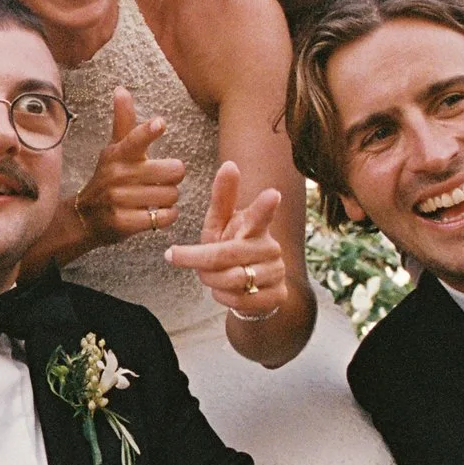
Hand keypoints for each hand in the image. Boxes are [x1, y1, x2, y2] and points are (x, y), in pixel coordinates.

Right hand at [73, 87, 185, 243]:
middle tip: (160, 181)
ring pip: (171, 195)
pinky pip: (163, 217)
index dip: (149, 131)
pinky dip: (166, 216)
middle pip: (173, 171)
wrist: (84, 218)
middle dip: (173, 178)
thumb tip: (121, 89)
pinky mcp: (124, 222)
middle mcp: (118, 175)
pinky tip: (156, 213)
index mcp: (119, 154)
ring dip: (169, 199)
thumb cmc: (108, 178)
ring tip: (155, 198)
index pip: (135, 138)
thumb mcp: (114, 149)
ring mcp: (119, 200)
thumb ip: (124, 121)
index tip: (159, 123)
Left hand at [163, 160, 286, 320]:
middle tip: (186, 260)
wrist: (249, 286)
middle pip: (226, 255)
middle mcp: (270, 246)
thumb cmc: (230, 246)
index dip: (265, 205)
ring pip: (232, 280)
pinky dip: (223, 297)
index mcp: (255, 225)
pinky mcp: (277, 295)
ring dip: (211, 280)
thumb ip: (222, 197)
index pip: (261, 214)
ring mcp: (277, 271)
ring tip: (211, 275)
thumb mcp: (220, 223)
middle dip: (200, 262)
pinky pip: (239, 300)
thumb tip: (229, 164)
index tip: (273, 194)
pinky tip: (226, 291)